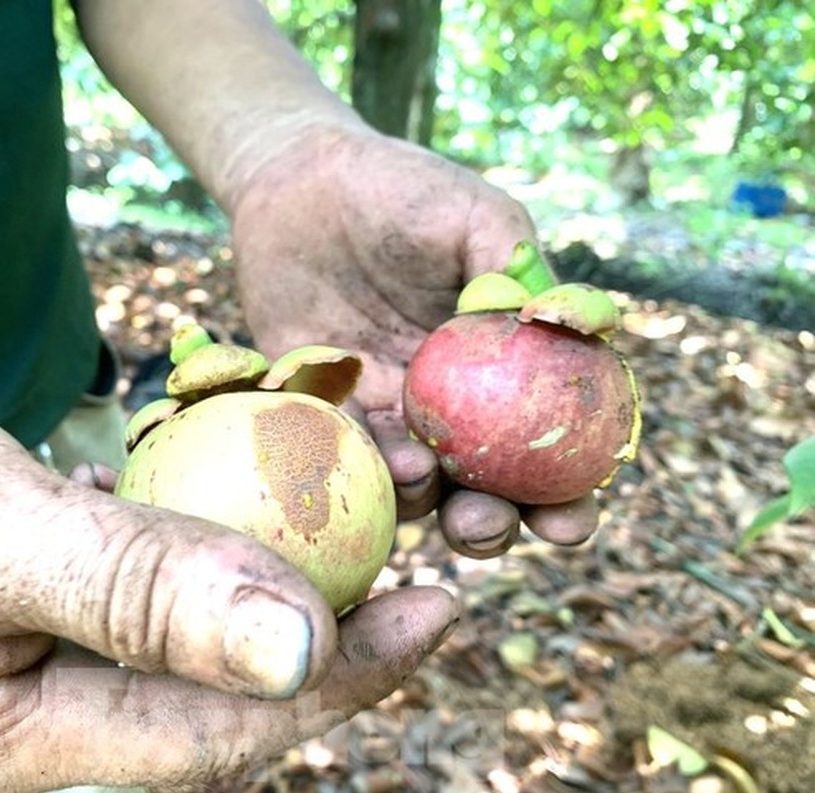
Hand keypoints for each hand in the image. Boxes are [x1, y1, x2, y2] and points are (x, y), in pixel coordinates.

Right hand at [0, 362, 456, 792]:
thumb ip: (136, 592)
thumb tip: (300, 646)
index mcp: (32, 740)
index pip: (224, 732)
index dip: (342, 678)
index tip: (435, 610)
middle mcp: (53, 715)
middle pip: (225, 695)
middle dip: (334, 641)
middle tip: (427, 574)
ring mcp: (52, 657)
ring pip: (200, 638)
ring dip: (283, 587)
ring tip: (369, 538)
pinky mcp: (52, 599)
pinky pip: (160, 584)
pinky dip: (217, 545)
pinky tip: (259, 505)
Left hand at [230, 127, 598, 556]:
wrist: (298, 180)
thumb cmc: (400, 193)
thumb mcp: (475, 219)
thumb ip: (520, 271)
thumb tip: (578, 327)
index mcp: (503, 372)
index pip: (546, 446)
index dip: (566, 495)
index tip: (569, 522)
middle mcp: (449, 408)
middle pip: (478, 490)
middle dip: (490, 527)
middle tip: (487, 526)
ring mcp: (386, 413)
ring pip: (410, 487)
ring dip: (423, 504)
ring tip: (425, 480)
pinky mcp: (325, 408)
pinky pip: (344, 451)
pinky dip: (361, 465)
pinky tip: (376, 456)